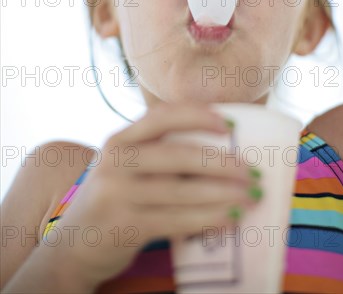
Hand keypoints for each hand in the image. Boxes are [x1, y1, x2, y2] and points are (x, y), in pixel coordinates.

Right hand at [54, 102, 261, 287]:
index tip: (229, 123)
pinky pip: (175, 221)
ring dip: (222, 194)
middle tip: (251, 171)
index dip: (197, 115)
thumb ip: (157, 154)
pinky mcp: (123, 225)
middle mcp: (115, 160)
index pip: (161, 116)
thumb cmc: (114, 198)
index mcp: (120, 139)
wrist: (74, 245)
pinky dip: (207, 220)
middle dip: (220, 162)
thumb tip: (221, 150)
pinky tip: (229, 219)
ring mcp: (117, 193)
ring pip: (181, 191)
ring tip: (250, 196)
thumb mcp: (125, 167)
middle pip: (177, 155)